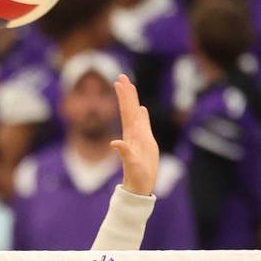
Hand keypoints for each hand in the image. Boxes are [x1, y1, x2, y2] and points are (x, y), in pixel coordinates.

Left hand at [111, 74, 158, 196]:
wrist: (139, 185)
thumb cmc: (135, 176)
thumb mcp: (130, 164)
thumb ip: (124, 152)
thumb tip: (114, 143)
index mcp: (130, 135)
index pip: (126, 111)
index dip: (124, 97)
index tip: (119, 82)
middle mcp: (133, 133)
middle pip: (129, 108)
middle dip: (126, 92)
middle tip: (121, 76)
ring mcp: (139, 136)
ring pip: (136, 114)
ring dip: (133, 100)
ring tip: (130, 86)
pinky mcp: (146, 142)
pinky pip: (144, 124)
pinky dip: (142, 115)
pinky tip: (142, 109)